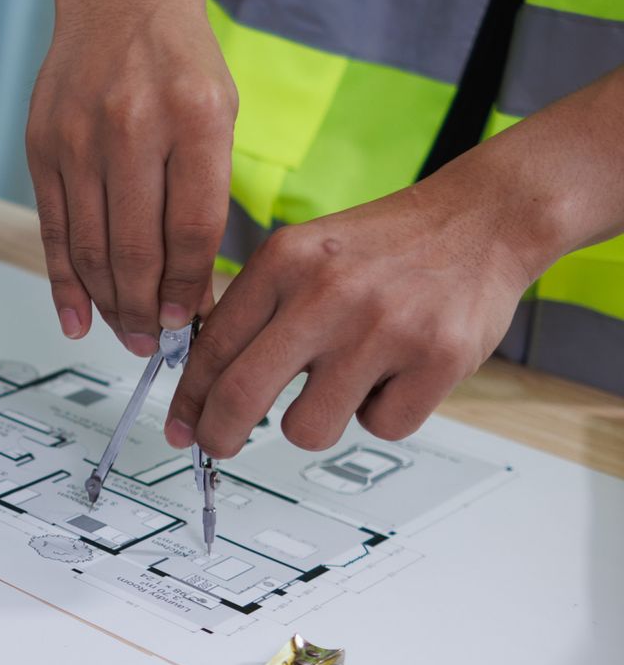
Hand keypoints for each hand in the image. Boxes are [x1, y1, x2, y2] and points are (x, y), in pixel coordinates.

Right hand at [26, 0, 235, 353]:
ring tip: (126, 335)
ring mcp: (80, 137)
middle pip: (138, 249)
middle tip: (156, 344)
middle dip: (148, 310)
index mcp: (196, 117)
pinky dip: (63, 282)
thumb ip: (207, 190)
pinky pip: (53, 230)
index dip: (190, 289)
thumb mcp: (218, 111)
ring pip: (91, 248)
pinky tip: (77, 317)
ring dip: (109, 303)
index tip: (192, 323)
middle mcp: (134, 127)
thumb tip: (195, 281)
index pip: (192, 230)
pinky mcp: (42, 147)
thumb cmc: (176, 54)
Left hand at [163, 183, 537, 456]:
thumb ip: (255, 308)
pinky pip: (381, 428)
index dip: (188, 400)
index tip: (181, 426)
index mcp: (285, 261)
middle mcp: (327, 293)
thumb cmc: (386, 247)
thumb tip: (201, 383)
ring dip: (317, 421)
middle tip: (219, 446)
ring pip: (308, 428)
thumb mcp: (305, 252)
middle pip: (241, 396)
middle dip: (219, 435)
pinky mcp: (437, 359)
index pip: (212, 347)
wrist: (484, 218)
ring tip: (344, 382)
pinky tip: (396, 374)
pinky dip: (384, 413)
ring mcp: (383, 328)